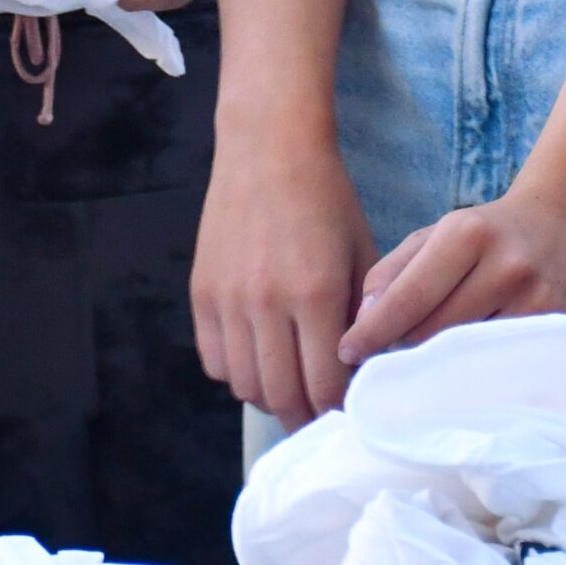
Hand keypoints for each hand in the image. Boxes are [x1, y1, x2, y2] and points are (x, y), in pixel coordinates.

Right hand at [190, 127, 375, 429]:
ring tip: (290, 382)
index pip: (327, 388)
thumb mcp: (361, 256)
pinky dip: (236, 370)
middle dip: (307, 416)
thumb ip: (364, 319)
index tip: (352, 409)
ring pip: (245, 386)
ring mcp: (228, 298)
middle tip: (321, 412)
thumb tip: (362, 375)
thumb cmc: (327, 200)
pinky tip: (258, 354)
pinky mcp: (201, 291)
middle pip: (283, 397)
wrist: (268, 148)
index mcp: (316, 294)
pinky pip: (214, 360)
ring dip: (270, 395)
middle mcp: (267, 302)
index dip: (342, 410)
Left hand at [336, 189, 565, 371]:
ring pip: (467, 351)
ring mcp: (537, 302)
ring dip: (435, 361)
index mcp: (466, 235)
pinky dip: (473, 368)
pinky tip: (458, 371)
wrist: (557, 226)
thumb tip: (363, 321)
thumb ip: (392, 272)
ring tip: (418, 362)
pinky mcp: (557, 329)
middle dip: (402, 346)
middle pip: (436, 330)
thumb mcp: (433, 236)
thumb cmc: (482, 235)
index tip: (346, 352)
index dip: (374, 329)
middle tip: (381, 359)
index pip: (410, 296)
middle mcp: (506, 267)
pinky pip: (500, 362)